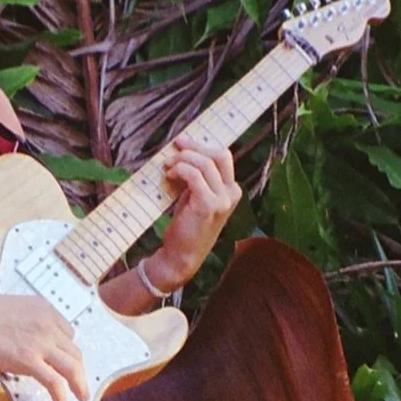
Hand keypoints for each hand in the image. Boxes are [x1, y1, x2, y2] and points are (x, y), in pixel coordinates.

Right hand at [0, 292, 87, 400]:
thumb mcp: (9, 309)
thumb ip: (24, 321)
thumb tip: (25, 337)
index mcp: (43, 308)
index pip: (67, 332)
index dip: (66, 349)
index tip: (64, 360)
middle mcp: (47, 324)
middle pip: (73, 351)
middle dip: (77, 368)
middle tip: (76, 381)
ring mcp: (39, 342)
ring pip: (72, 366)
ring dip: (79, 384)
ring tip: (80, 396)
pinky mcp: (29, 360)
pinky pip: (55, 381)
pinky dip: (62, 393)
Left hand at [147, 132, 242, 291]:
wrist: (181, 257)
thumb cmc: (186, 227)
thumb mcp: (195, 197)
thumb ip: (198, 178)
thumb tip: (185, 151)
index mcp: (232, 191)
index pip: (222, 157)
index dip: (201, 146)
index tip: (181, 143)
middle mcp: (232, 194)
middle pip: (219, 155)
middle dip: (194, 148)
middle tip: (174, 148)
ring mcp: (223, 201)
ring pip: (205, 163)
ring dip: (182, 159)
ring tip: (167, 166)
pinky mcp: (209, 206)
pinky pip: (194, 175)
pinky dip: (180, 170)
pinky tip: (170, 175)